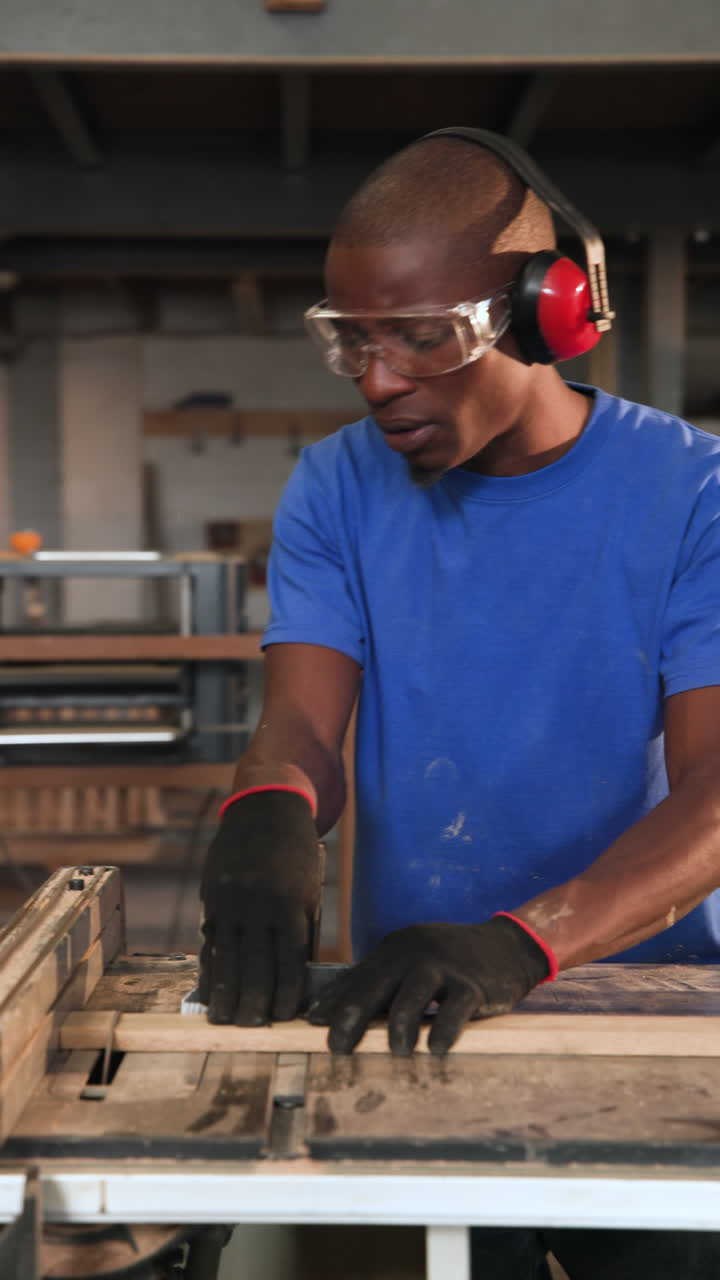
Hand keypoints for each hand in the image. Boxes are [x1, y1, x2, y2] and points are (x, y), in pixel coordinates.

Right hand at [198, 789, 321, 1024]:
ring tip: (221, 1019)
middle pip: (254, 965)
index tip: (284, 1017)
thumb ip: (300, 933)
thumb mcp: (307, 890)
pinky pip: (209, 936)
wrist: (266, 809)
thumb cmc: (295, 855)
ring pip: (225, 955)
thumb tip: (293, 982)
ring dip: (223, 991)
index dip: (286, 994)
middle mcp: (258, 904)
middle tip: (249, 1029)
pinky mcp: (211, 894)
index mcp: (289, 904)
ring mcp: (230, 899)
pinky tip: (207, 985)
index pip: (288, 961)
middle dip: (252, 1001)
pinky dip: (208, 964)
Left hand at [308, 916, 549, 1054]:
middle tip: (337, 1048)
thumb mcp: (414, 961)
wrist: (508, 945)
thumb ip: (382, 982)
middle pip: (376, 986)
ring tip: (397, 1052)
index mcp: (396, 947)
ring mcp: (445, 966)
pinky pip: (453, 1011)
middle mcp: (416, 952)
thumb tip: (335, 1012)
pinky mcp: (473, 984)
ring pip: (411, 998)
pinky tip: (435, 1051)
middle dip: (352, 1019)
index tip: (313, 1025)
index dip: (334, 1001)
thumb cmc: (453, 961)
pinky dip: (442, 1033)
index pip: (357, 976)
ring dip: (400, 1029)